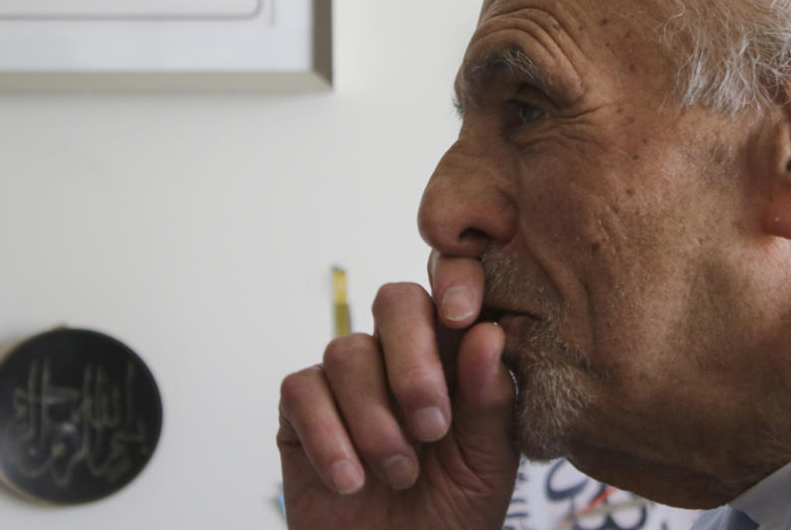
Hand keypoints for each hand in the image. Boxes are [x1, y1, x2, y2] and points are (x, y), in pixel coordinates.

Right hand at [277, 254, 517, 529]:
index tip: (462, 319)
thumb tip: (487, 333)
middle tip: (433, 427)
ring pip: (348, 351)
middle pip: (395, 301)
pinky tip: (350, 481)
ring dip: (375, 419)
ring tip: (400, 474)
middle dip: (413, 359)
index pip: (452, 288)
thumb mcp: (487, 465)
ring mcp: (347, 379)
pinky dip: (328, 436)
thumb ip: (489, 402)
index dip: (455, 283)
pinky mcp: (301, 409)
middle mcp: (399, 354)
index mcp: (454, 356)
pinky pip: (303, 390)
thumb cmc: (451, 515)